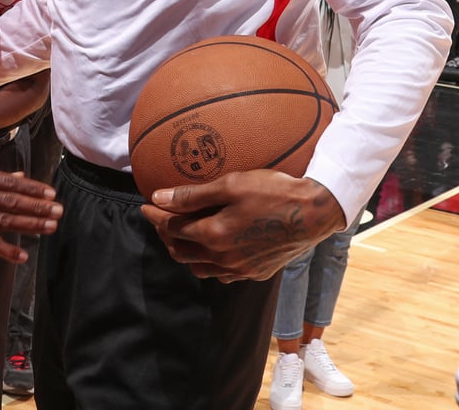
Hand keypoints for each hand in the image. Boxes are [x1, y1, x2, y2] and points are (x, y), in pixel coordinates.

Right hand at [0, 165, 61, 262]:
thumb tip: (21, 177)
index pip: (8, 182)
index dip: (31, 188)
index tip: (51, 193)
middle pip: (10, 201)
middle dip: (37, 207)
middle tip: (59, 211)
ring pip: (2, 221)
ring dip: (29, 225)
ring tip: (49, 227)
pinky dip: (5, 250)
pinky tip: (22, 255)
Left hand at [141, 170, 345, 282]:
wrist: (312, 213)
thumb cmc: (272, 192)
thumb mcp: (230, 185)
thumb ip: (192, 195)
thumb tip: (158, 198)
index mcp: (214, 235)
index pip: (173, 228)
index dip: (156, 216)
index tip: (145, 205)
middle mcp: (224, 258)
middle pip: (181, 251)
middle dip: (165, 235)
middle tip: (160, 217)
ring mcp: (240, 269)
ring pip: (200, 267)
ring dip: (185, 251)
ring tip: (181, 233)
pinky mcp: (255, 272)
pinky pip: (222, 274)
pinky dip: (208, 263)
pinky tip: (211, 250)